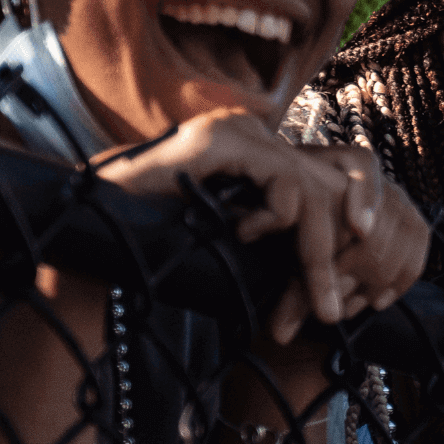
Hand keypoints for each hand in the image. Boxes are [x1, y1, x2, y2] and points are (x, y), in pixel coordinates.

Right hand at [92, 111, 429, 343]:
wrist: (86, 229)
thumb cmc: (159, 243)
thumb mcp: (239, 244)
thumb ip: (284, 240)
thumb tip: (344, 272)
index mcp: (266, 155)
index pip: (344, 178)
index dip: (358, 230)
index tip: (350, 290)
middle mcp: (259, 136)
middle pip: (341, 183)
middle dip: (342, 254)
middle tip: (334, 312)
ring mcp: (241, 132)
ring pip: (319, 189)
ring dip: (318, 255)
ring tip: (313, 301)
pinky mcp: (223, 141)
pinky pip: (286, 182)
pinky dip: (278, 221)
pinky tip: (243, 236)